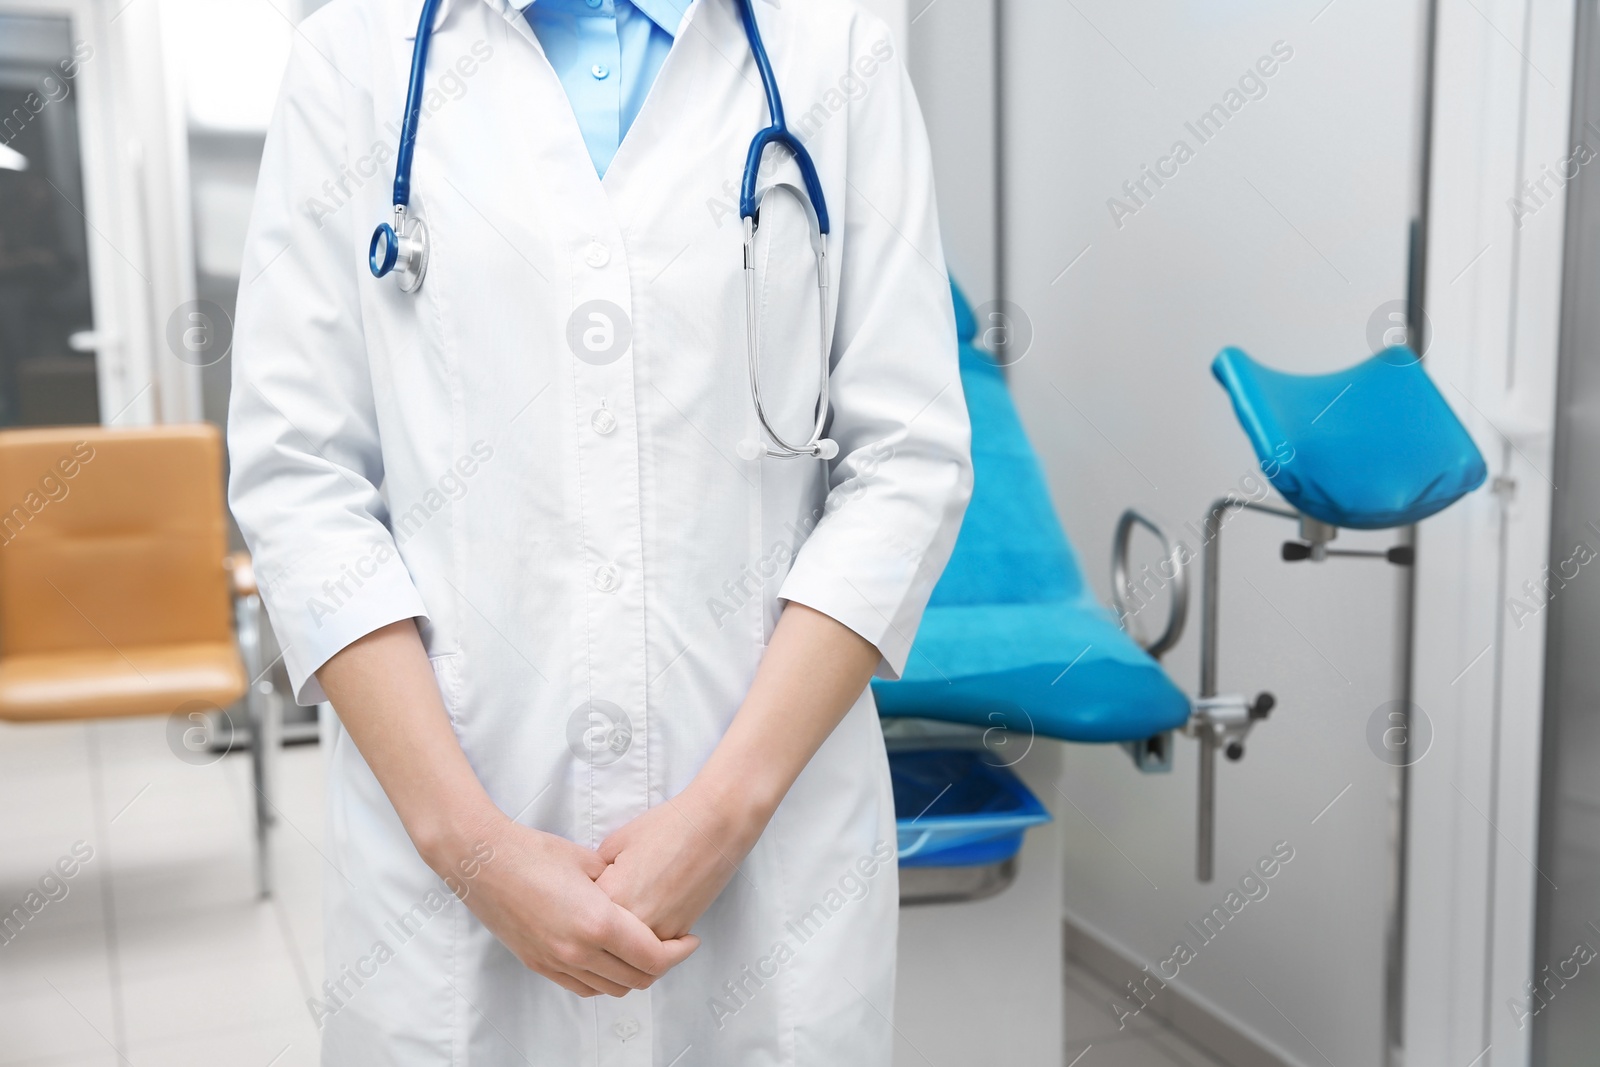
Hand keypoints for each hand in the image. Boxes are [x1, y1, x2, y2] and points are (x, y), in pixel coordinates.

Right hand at [434, 815, 700, 997]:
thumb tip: (638, 896)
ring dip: (632, 975)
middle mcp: (578, 950)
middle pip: (636, 978)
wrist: (483, 861)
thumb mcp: (589, 861)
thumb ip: (619, 884)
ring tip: (642, 951)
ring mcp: (556, 962)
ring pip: (610, 988)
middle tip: (671, 945)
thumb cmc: (535, 853)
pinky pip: (582, 987)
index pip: (653, 957)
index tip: (689, 941)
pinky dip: (603, 979)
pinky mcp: (539, 964)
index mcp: (597, 923)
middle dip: (661, 965)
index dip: (679, 952)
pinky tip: (609, 958)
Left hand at [595, 784, 763, 940]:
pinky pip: (654, 945)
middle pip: (605, 937)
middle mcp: (634, 922)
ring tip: (631, 903)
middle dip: (602, 922)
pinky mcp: (680, 932)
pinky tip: (650, 909)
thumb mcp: (615, 842)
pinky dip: (649, 934)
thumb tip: (590, 891)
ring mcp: (659, 931)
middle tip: (609, 898)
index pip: (582, 915)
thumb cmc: (668, 826)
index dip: (582, 903)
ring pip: (630, 949)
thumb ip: (595, 873)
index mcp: (612, 897)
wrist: (714, 826)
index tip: (585, 892)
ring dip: (625, 935)